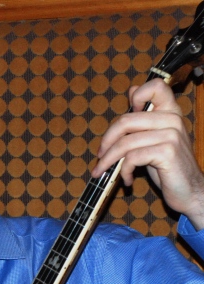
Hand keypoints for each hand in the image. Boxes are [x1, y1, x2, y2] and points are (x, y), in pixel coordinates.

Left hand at [94, 79, 203, 228]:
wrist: (189, 190)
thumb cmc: (167, 166)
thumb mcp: (154, 138)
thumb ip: (143, 118)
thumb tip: (132, 90)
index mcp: (170, 112)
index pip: (155, 86)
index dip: (136, 97)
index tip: (125, 120)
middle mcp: (173, 119)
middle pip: (126, 120)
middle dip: (106, 141)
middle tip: (100, 156)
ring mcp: (171, 135)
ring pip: (125, 142)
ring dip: (109, 160)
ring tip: (105, 171)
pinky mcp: (167, 152)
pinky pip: (132, 157)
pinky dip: (124, 171)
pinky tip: (127, 179)